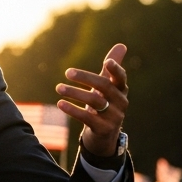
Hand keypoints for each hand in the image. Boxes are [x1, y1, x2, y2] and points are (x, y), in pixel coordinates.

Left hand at [56, 43, 128, 157]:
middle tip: (67, 72)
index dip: (115, 69)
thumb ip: (111, 68)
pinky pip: (87, 118)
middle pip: (104, 86)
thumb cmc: (105, 104)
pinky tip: (60, 103)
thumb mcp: (108, 87)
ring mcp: (114, 117)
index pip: (121, 77)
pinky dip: (73, 110)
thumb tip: (122, 45)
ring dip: (74, 93)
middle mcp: (121, 102)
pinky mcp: (103, 129)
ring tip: (58, 87)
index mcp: (121, 90)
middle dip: (85, 78)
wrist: (104, 135)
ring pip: (94, 102)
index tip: (106, 62)